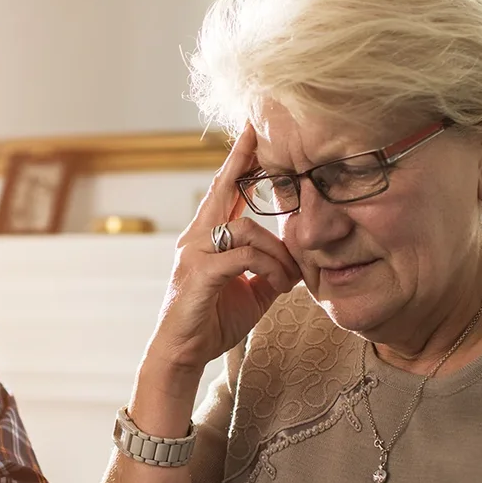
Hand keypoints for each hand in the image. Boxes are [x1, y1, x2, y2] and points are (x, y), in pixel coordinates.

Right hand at [147, 124, 301, 376]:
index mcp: (207, 236)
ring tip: (290, 278)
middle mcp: (196, 236)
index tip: (252, 132)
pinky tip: (278, 283)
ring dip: (277, 253)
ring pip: (247, 230)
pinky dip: (268, 267)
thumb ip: (270, 269)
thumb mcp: (252, 291)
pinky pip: (243, 257)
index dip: (239, 161)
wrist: (183, 353)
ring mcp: (195, 252)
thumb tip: (298, 260)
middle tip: (257, 129)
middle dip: (242, 158)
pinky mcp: (199, 273)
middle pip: (223, 188)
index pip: (225, 191)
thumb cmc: (213, 320)